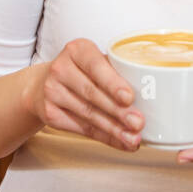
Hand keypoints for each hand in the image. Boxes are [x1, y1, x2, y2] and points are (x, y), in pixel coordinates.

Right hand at [23, 38, 143, 151]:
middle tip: (138, 122)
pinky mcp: (50, 114)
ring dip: (114, 129)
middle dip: (118, 111)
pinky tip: (120, 142)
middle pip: (93, 94)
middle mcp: (60, 68)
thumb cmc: (81, 71)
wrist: (42, 85)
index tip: (129, 97)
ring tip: (133, 137)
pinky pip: (82, 129)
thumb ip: (116, 72)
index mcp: (77, 49)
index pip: (96, 65)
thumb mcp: (94, 62)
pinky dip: (104, 138)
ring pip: (88, 114)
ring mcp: (52, 91)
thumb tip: (150, 95)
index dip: (113, 83)